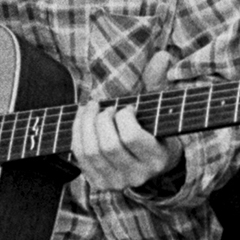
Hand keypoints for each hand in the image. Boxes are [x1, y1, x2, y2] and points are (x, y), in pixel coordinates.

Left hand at [72, 50, 183, 193]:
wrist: (150, 163)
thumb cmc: (153, 128)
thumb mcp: (159, 108)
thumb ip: (158, 83)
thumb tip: (162, 56)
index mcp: (157, 158)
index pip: (131, 136)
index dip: (123, 116)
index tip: (128, 108)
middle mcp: (137, 176)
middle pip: (108, 145)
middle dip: (101, 119)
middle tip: (105, 107)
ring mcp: (117, 182)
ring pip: (91, 152)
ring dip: (86, 124)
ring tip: (91, 108)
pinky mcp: (99, 183)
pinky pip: (80, 157)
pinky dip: (77, 134)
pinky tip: (83, 118)